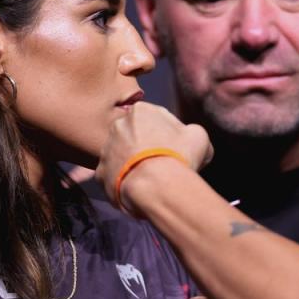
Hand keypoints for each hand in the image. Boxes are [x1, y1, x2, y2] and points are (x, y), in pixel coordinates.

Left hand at [97, 102, 213, 212]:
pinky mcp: (100, 173)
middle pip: (135, 136)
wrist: (156, 186)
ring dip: (133, 164)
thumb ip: (190, 131)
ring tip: (151, 179)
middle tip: (162, 164)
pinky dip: (124, 182)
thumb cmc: (179, 156)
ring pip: (123, 156)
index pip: (155, 119)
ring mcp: (106, 150)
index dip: (168, 134)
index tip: (175, 148)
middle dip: (146, 147)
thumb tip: (188, 137)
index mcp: (141, 110)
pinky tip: (139, 188)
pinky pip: (114, 176)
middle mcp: (118, 125)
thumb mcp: (199, 137)